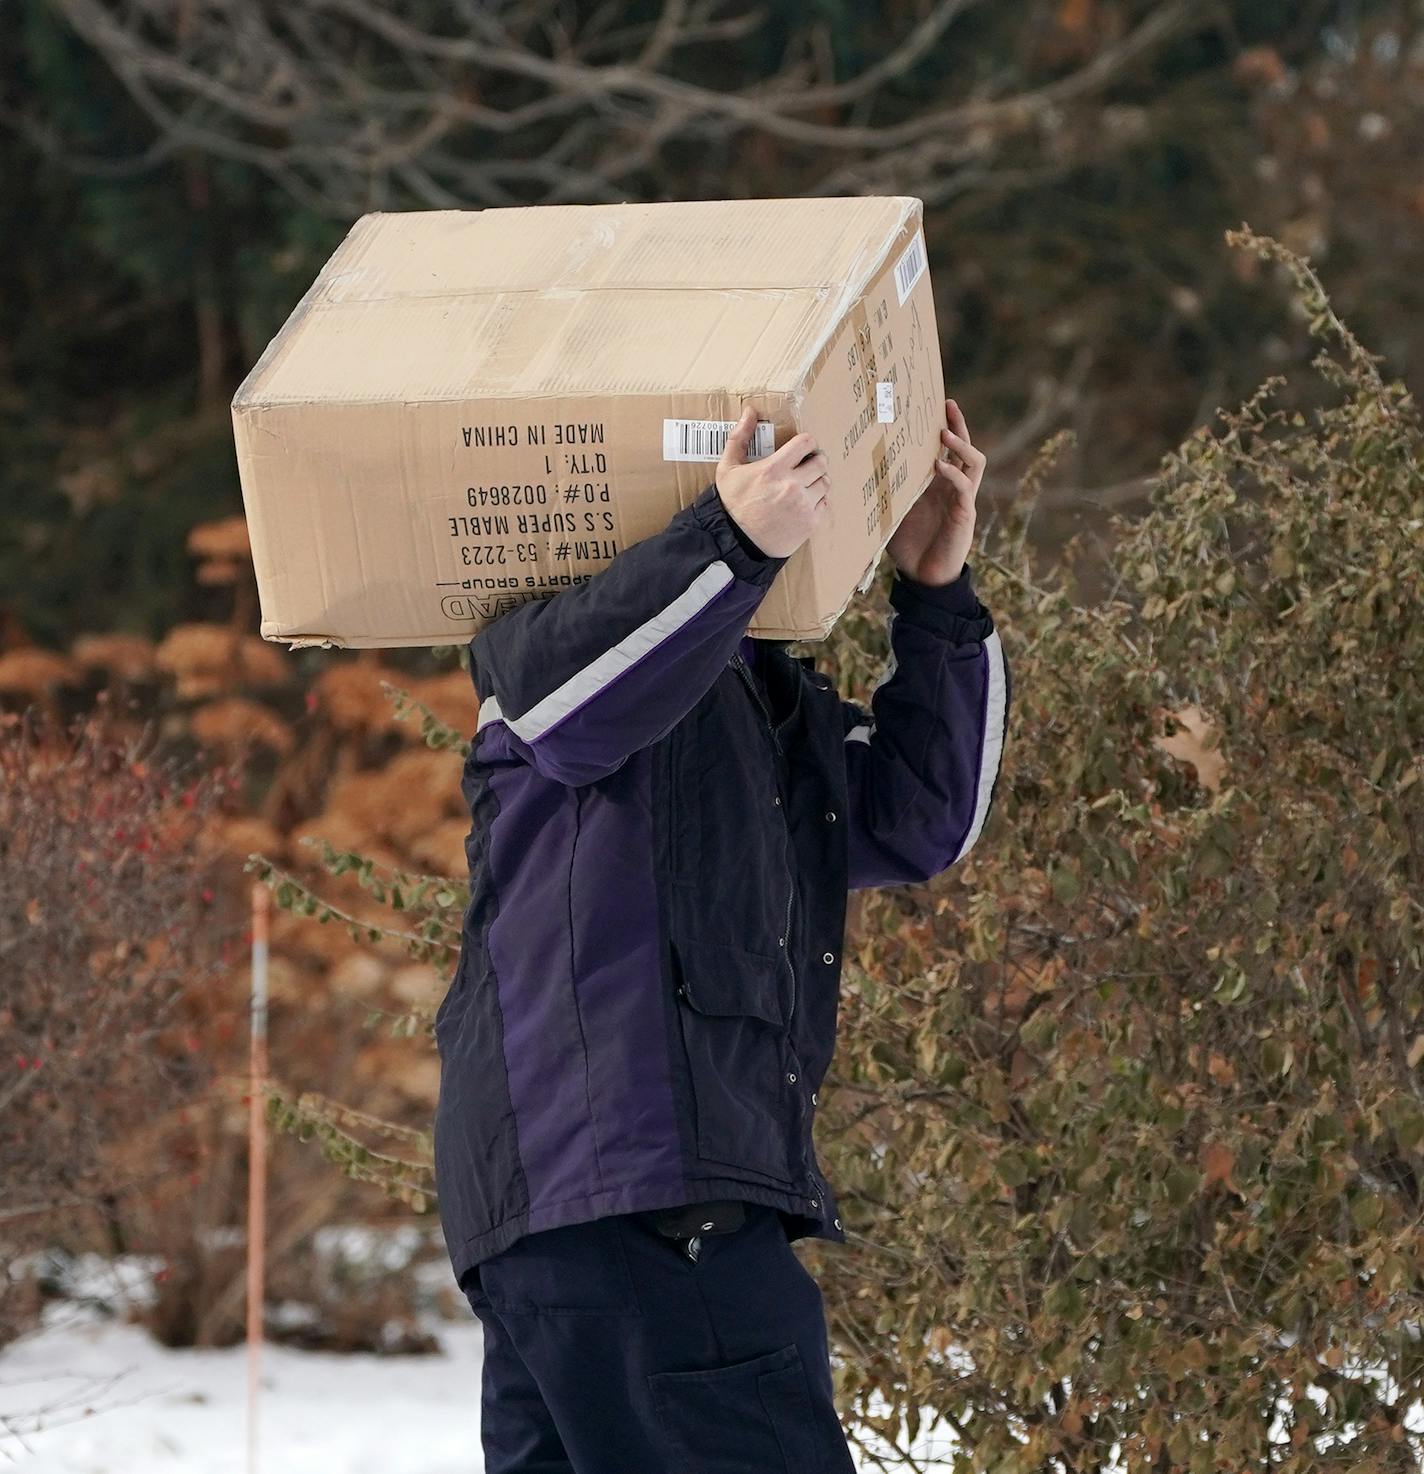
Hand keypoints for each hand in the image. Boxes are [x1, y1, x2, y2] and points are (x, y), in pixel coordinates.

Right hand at [716, 404, 830, 558]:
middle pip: (821, 461)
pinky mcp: (810, 523)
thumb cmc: (731, 504)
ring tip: (805, 485)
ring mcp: (803, 505)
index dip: (807, 442)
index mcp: (774, 469)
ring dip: (818, 481)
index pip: (806, 443)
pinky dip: (818, 501)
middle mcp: (792, 485)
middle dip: (815, 461)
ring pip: (826, 482)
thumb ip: (740, 438)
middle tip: (807, 466)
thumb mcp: (727, 468)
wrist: (735, 541)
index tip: (803, 448)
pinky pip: (826, 503)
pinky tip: (805, 502)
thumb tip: (750, 411)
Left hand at [886, 397, 984, 586]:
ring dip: (961, 445)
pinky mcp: (964, 514)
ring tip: (944, 434)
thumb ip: (884, 491)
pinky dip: (953, 475)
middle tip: (947, 405)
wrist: (923, 577)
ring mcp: (961, 498)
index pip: (946, 449)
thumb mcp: (892, 512)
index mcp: (938, 483)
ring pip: (973, 462)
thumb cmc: (908, 546)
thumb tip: (855, 472)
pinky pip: (964, 488)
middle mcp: (953, 486)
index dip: (943, 426)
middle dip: (957, 425)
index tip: (933, 405)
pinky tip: (939, 467)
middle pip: (964, 447)